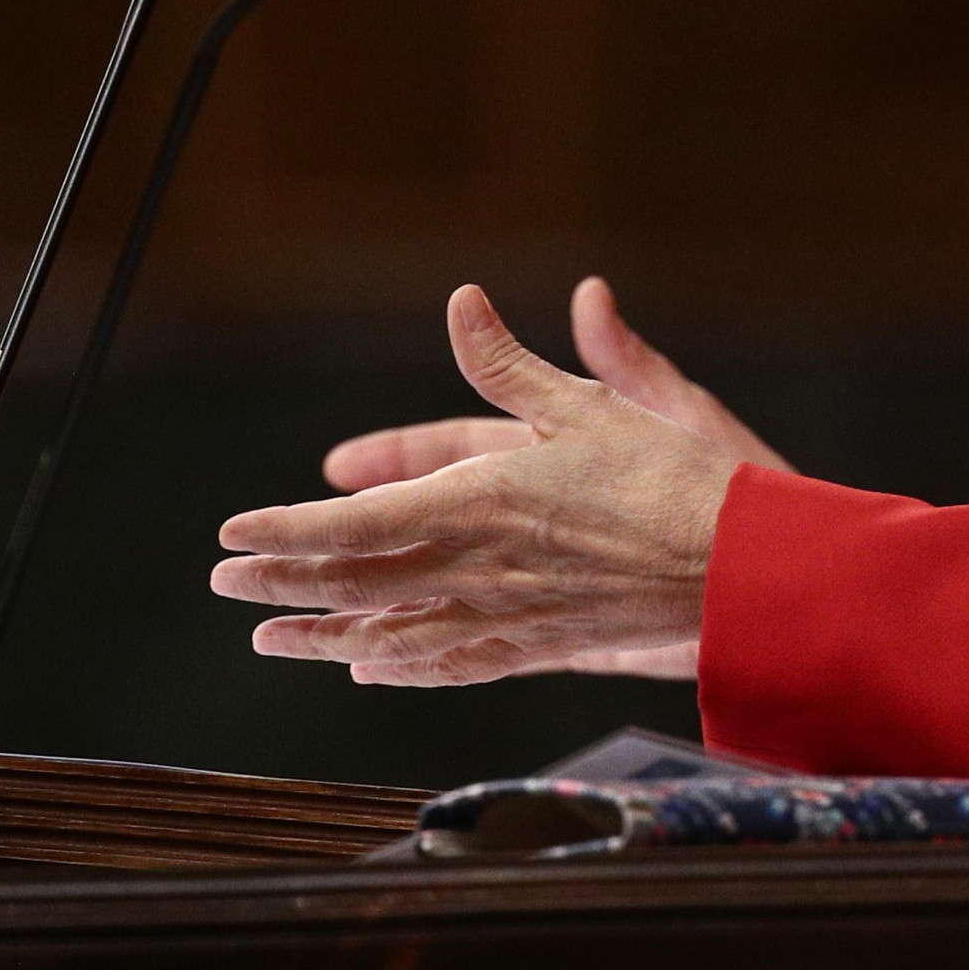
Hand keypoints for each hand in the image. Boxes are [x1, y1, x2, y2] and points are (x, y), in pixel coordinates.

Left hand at [211, 283, 756, 685]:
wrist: (741, 571)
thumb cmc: (672, 477)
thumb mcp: (588, 402)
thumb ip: (510, 361)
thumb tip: (462, 301)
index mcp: (481, 499)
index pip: (355, 524)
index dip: (287, 530)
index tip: (234, 532)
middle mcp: (479, 566)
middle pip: (357, 583)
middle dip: (282, 584)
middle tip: (227, 585)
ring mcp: (505, 615)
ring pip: (391, 633)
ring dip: (322, 636)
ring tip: (273, 639)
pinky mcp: (539, 646)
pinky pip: (450, 664)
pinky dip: (400, 668)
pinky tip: (371, 668)